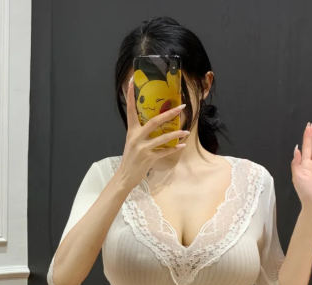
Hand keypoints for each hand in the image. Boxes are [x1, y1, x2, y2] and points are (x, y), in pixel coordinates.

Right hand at [116, 75, 188, 190]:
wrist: (125, 176)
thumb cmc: (130, 158)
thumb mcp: (132, 142)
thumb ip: (141, 133)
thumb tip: (154, 123)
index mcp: (131, 131)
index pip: (130, 110)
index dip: (131, 96)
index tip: (132, 81)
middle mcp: (136, 137)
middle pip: (154, 121)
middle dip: (169, 113)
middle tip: (181, 107)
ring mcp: (143, 148)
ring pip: (162, 137)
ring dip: (176, 134)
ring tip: (186, 130)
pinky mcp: (149, 158)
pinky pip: (164, 151)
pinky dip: (173, 149)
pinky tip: (182, 145)